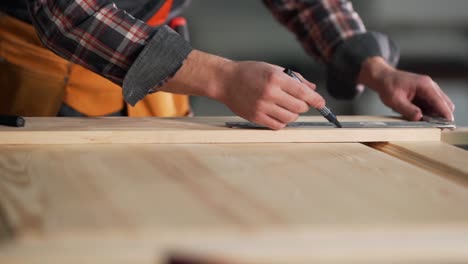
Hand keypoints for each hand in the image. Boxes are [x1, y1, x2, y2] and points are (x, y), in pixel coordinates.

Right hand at [162, 50, 324, 129]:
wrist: (225, 80)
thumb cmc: (248, 72)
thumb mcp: (273, 68)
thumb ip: (294, 79)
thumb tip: (311, 89)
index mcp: (275, 78)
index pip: (303, 92)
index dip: (316, 100)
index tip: (321, 103)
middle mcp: (270, 92)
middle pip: (299, 107)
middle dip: (303, 106)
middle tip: (299, 102)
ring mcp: (262, 106)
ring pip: (290, 117)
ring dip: (293, 114)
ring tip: (287, 107)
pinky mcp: (256, 117)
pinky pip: (277, 125)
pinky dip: (283, 121)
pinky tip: (279, 114)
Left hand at [358, 57, 454, 120]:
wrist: (383, 78)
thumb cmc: (388, 85)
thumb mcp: (395, 100)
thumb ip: (407, 109)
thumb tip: (419, 118)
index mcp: (425, 85)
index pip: (440, 102)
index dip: (445, 114)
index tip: (448, 125)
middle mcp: (430, 86)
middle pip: (444, 103)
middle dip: (441, 115)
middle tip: (432, 126)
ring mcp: (428, 89)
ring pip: (439, 105)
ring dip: (433, 114)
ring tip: (419, 119)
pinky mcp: (425, 93)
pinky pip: (431, 105)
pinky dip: (427, 111)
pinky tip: (416, 113)